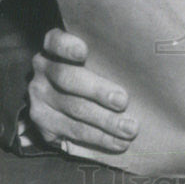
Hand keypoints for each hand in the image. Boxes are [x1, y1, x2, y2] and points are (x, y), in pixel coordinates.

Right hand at [28, 28, 138, 151]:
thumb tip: (145, 57)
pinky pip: (71, 132)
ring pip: (73, 110)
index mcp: (54, 46)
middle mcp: (42, 68)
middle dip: (97, 91)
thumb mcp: (93, 55)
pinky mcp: (42, 121)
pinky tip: (117, 142)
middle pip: (67, 79)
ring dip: (104, 122)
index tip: (83, 52)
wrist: (61, 95)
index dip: (67, 46)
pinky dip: (97, 138)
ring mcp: (39, 96)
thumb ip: (106, 55)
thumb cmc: (91, 68)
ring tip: (129, 129)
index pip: (55, 41)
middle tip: (122, 101)